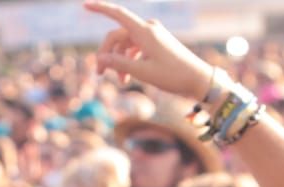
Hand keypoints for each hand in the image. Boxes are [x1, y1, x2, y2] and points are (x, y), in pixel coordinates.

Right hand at [86, 0, 215, 102]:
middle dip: (107, 54)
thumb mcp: (143, 72)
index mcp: (145, 31)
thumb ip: (119, 64)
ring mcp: (153, 35)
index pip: (117, 14)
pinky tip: (129, 78)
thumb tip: (100, 59)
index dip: (100, 8)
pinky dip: (130, 61)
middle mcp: (148, 29)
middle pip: (118, 36)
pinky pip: (136, 48)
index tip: (85, 5)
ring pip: (126, 44)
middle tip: (100, 74)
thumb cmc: (173, 76)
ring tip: (121, 82)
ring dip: (119, 61)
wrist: (198, 80)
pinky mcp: (157, 43)